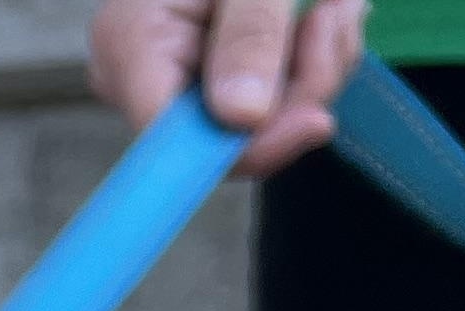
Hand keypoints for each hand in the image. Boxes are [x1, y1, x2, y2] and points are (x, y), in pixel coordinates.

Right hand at [87, 0, 371, 175]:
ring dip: (319, 68)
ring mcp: (176, 85)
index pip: (172, 137)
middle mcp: (142, 78)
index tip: (316, 119)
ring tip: (335, 7)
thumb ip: (250, 34)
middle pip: (224, 136)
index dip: (242, 144)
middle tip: (335, 17)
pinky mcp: (213, 85)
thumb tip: (242, 118)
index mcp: (129, 42)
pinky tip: (325, 17)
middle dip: (300, 86)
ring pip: (259, 126)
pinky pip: (271, 107)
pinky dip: (314, 65)